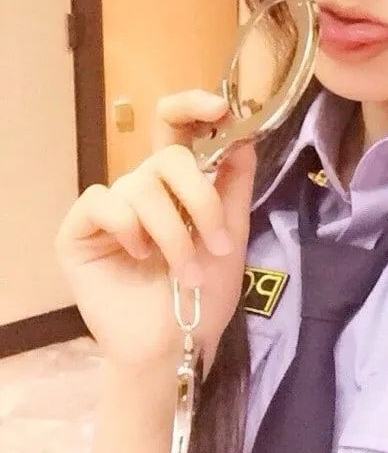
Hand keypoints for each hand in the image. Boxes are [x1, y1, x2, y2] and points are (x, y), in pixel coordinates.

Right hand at [56, 90, 256, 374]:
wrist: (176, 346)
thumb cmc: (205, 296)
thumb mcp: (232, 233)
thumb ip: (235, 183)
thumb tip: (243, 134)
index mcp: (179, 185)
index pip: (178, 128)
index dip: (195, 106)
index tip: (222, 108)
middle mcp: (143, 189)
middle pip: (168, 155)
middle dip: (200, 197)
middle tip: (217, 241)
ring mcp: (110, 208)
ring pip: (141, 185)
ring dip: (173, 231)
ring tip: (187, 271)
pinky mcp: (78, 230)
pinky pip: (102, 201)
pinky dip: (128, 226)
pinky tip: (139, 254)